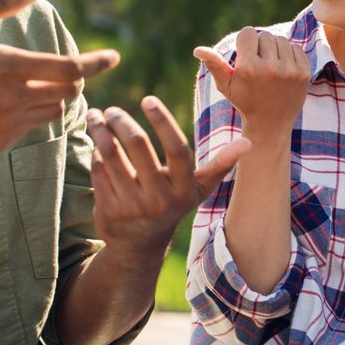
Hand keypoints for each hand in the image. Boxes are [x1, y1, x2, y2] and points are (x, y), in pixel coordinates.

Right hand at [0, 0, 119, 152]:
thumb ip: (1, 4)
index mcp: (9, 66)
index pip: (71, 68)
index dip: (96, 62)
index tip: (114, 58)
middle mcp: (14, 99)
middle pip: (68, 92)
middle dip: (72, 79)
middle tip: (64, 69)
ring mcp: (7, 125)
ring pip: (52, 112)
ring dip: (53, 97)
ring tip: (34, 84)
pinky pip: (28, 129)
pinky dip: (27, 115)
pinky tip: (2, 104)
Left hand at [89, 96, 250, 256]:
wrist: (139, 245)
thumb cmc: (172, 204)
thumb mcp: (198, 189)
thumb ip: (220, 164)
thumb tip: (249, 143)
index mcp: (184, 189)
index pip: (177, 149)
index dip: (163, 122)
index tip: (148, 99)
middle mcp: (160, 199)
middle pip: (138, 146)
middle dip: (122, 122)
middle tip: (112, 111)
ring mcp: (133, 206)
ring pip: (111, 155)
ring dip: (100, 131)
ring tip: (96, 117)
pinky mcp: (109, 210)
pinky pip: (99, 170)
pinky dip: (95, 152)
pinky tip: (96, 144)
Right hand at [192, 28, 308, 140]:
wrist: (271, 124)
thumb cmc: (245, 102)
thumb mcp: (226, 86)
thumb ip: (214, 64)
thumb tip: (197, 49)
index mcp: (248, 68)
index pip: (248, 32)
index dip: (245, 41)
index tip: (245, 54)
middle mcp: (270, 68)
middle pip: (265, 35)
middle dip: (260, 45)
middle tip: (258, 62)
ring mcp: (289, 70)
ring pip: (281, 39)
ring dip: (275, 48)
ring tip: (270, 64)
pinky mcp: (304, 72)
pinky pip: (296, 48)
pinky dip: (289, 54)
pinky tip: (282, 68)